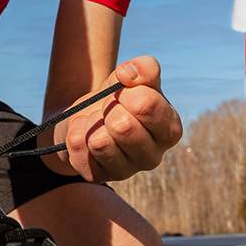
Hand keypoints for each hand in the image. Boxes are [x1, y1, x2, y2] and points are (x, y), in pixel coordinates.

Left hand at [54, 56, 183, 182]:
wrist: (87, 114)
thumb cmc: (118, 96)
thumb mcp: (132, 76)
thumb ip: (143, 68)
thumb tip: (128, 74)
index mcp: (169, 129)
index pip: (146, 106)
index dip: (126, 92)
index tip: (122, 92)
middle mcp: (153, 157)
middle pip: (122, 126)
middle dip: (108, 108)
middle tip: (109, 109)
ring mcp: (126, 171)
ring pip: (99, 142)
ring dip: (91, 122)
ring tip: (97, 121)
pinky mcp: (98, 177)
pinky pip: (79, 150)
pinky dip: (76, 133)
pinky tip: (85, 133)